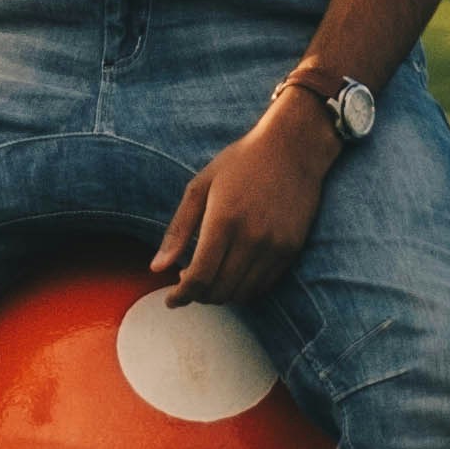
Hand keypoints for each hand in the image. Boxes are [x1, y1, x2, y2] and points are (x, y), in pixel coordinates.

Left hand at [150, 91, 335, 307]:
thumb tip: (157, 268)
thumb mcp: (201, 186)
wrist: (293, 148)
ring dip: (220, 295)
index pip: (200, 277)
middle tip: (188, 284)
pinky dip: (243, 289)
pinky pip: (263, 286)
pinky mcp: (291, 250)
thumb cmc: (241, 162)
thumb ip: (178, 230)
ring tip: (210, 279)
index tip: (171, 300)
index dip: (182, 295)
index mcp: (224, 220)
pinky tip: (233, 274)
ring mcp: (274, 246)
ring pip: (241, 293)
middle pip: (219, 290)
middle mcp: (251, 238)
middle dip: (198, 296)